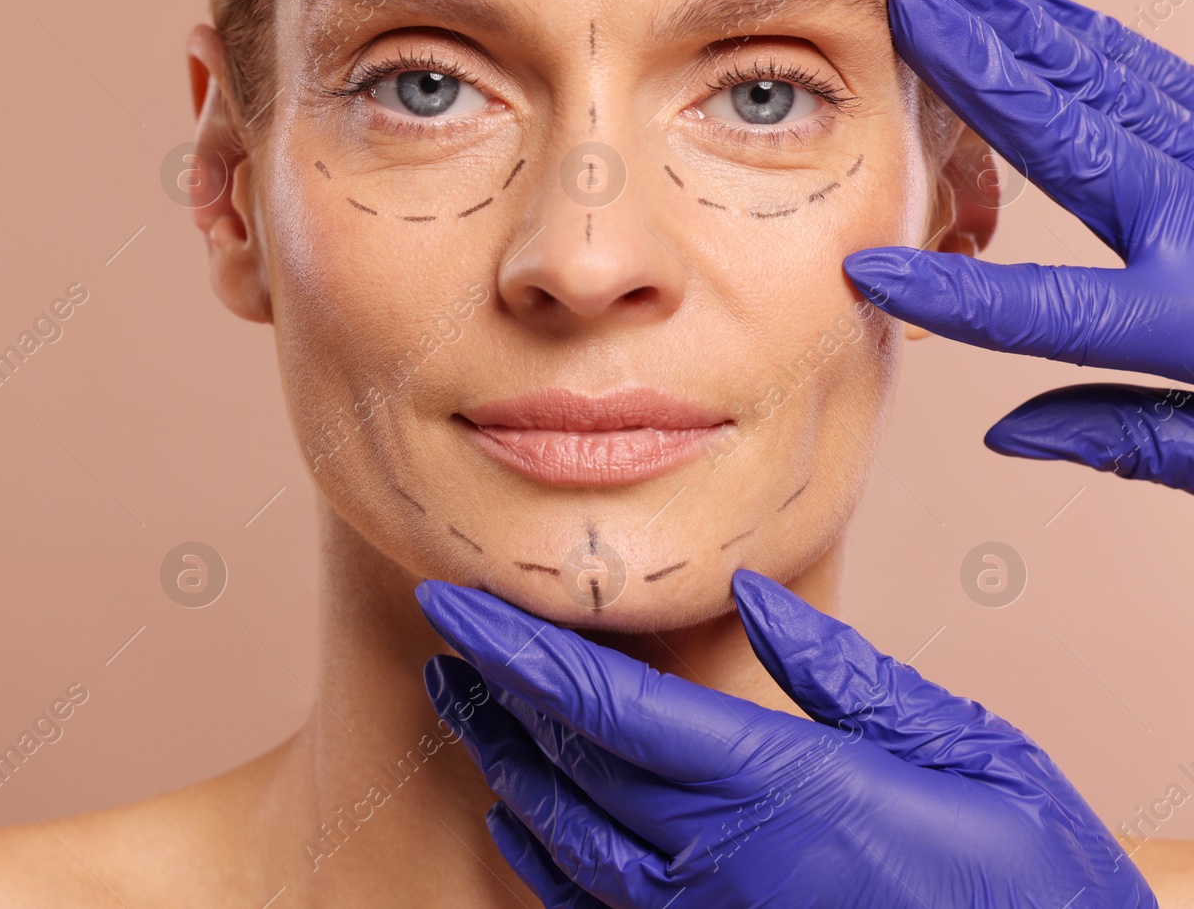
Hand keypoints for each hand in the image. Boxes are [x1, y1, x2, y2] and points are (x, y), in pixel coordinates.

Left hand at [416, 572, 1155, 907]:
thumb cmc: (1028, 885)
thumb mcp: (971, 756)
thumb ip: (848, 677)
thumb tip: (756, 597)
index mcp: (777, 790)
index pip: (604, 701)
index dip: (515, 647)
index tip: (452, 600)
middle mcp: (718, 864)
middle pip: (567, 763)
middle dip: (495, 696)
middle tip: (449, 640)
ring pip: (565, 840)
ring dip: (505, 766)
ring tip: (465, 707)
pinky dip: (541, 861)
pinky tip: (516, 823)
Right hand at [843, 0, 1193, 493]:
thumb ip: (1123, 435)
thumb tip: (1005, 431)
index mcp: (1190, 321)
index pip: (1041, 311)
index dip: (949, 294)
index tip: (868, 272)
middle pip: (1066, 139)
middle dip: (973, 69)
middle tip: (904, 10)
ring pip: (1106, 82)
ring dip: (1022, 30)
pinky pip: (1152, 74)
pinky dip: (1086, 38)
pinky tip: (1039, 13)